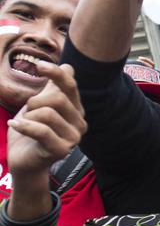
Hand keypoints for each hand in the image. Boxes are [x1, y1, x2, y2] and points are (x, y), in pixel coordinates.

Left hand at [6, 62, 86, 178]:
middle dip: (34, 102)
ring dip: (28, 116)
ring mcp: (73, 138)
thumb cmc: (31, 131)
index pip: (71, 86)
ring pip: (47, 113)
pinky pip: (41, 130)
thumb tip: (68, 66)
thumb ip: (53, 88)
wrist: (24, 159)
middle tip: (27, 112)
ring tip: (24, 124)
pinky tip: (15, 124)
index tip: (39, 65)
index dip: (57, 73)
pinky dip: (23, 125)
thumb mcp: (40, 105)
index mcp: (76, 110)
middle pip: (58, 99)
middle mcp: (79, 123)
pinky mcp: (61, 150)